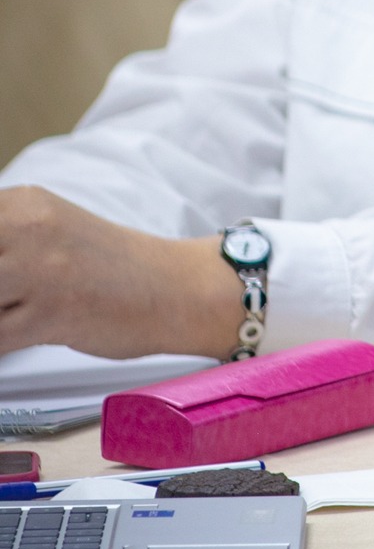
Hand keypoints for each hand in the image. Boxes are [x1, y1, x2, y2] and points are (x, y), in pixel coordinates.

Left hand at [0, 186, 243, 360]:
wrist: (180, 290)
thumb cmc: (111, 273)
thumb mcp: (47, 236)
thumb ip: (3, 246)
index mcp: (21, 203)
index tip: (2, 288)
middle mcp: (26, 225)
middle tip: (11, 302)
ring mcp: (40, 267)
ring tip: (20, 316)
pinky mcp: (51, 310)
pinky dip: (0, 345)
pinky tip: (19, 338)